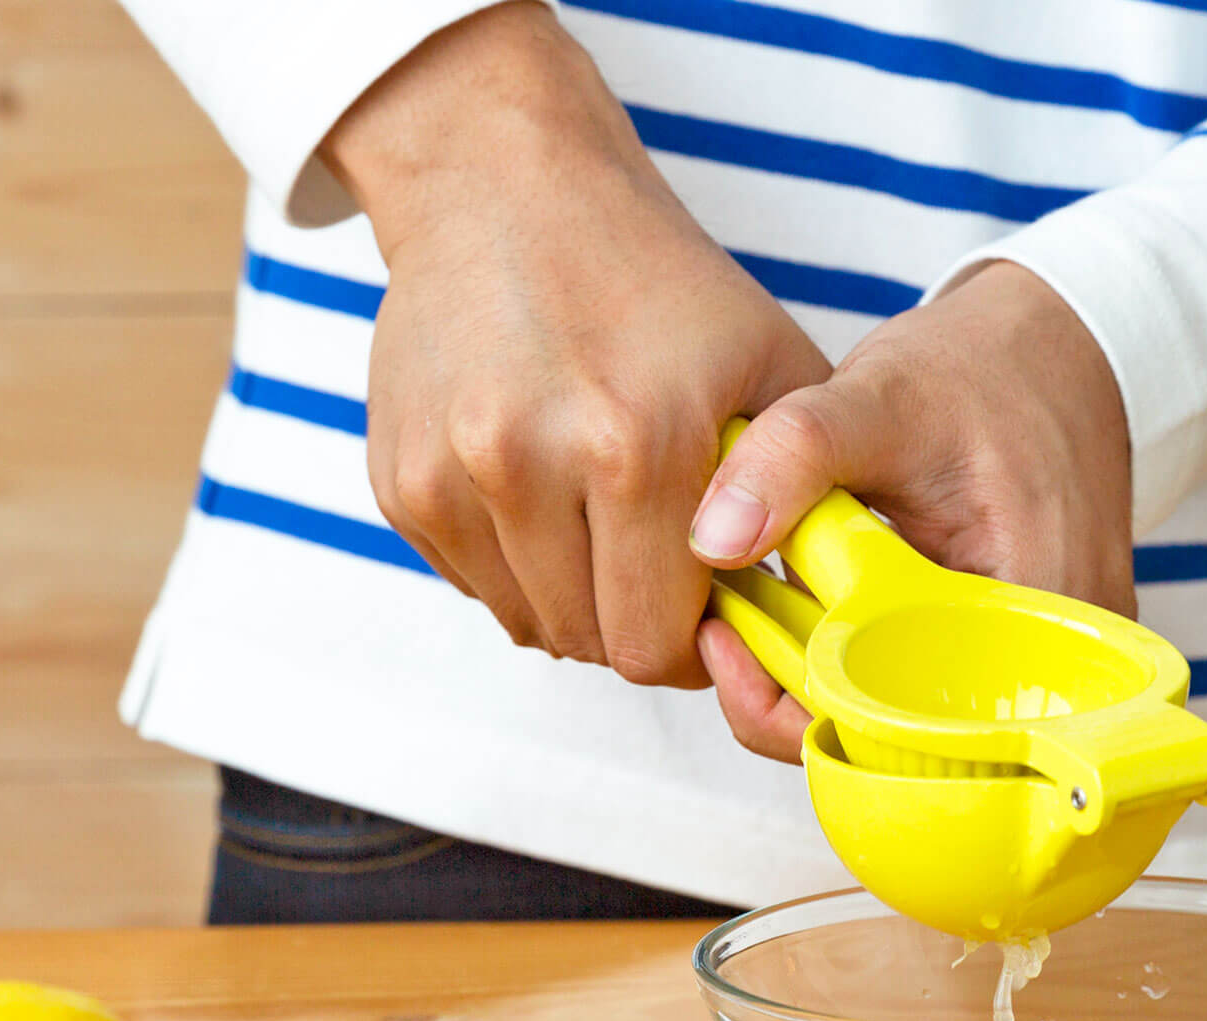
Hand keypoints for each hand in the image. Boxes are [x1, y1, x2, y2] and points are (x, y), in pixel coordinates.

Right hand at [322, 3, 829, 686]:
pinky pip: (472, 585)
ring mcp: (450, 476)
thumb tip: (802, 605)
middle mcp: (526, 463)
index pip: (653, 640)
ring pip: (527, 623)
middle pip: (589, 643)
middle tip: (661, 570)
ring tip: (604, 525)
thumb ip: (807, 490)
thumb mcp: (771, 363)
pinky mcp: (400, 481)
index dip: (692, 643)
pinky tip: (544, 495)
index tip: (708, 606)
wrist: (506, 190)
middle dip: (636, 625)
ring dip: (574, 599)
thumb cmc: (653, 281)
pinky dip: (514, 565)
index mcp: (634, 443)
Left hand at [689, 261, 1133, 760]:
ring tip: (757, 607)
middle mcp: (1059, 669)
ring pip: (900, 727)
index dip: (795, 711)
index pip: (905, 731)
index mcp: (1039, 614)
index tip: (728, 645)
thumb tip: (712, 539)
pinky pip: (915, 696)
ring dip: (819, 678)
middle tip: (727, 622)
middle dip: (795, 694)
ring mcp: (1040, 674)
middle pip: (898, 745)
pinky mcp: (1008, 663)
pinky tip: (805, 613)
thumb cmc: (984, 374)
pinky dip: (854, 663)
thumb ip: (793, 456)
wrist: (1055, 355)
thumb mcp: (880, 398)